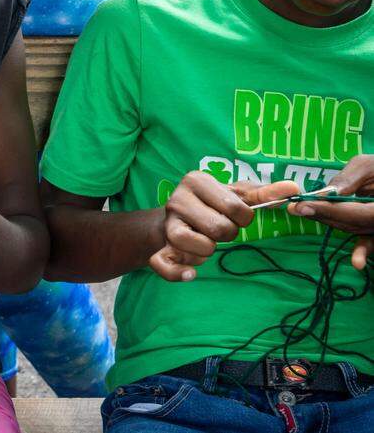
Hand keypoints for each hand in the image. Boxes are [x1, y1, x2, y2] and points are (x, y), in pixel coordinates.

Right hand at [149, 173, 299, 281]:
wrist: (178, 217)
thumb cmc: (213, 204)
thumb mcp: (237, 194)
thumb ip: (265, 193)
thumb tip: (295, 190)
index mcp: (196, 180)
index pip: (236, 207)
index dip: (243, 218)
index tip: (235, 215)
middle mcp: (177, 199)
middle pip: (219, 228)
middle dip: (227, 234)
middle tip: (219, 230)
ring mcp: (167, 224)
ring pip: (199, 245)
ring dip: (209, 250)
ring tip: (206, 242)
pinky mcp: (160, 247)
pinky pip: (164, 264)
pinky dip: (179, 273)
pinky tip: (192, 275)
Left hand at [288, 155, 373, 268]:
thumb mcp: (369, 165)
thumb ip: (349, 179)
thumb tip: (327, 194)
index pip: (354, 212)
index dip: (327, 210)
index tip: (300, 206)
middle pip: (353, 224)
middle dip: (323, 216)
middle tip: (294, 208)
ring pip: (355, 230)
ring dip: (329, 221)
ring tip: (303, 211)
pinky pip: (371, 241)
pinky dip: (363, 250)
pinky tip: (357, 263)